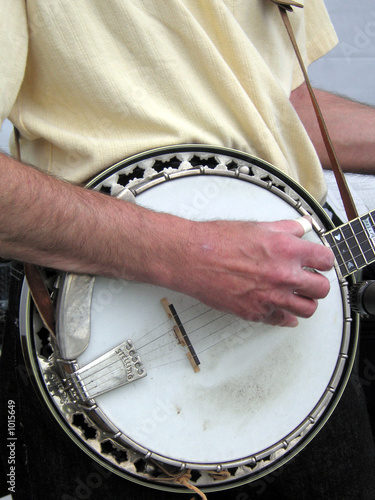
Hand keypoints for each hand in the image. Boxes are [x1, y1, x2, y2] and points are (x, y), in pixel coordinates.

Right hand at [171, 218, 333, 326]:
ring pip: (306, 310)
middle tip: (310, 279)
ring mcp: (270, 297)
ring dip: (305, 302)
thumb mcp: (257, 226)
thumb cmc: (217, 240)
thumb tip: (301, 226)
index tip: (319, 262)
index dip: (324, 260)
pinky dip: (285, 317)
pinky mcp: (255, 312)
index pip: (325, 260)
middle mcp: (282, 276)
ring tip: (298, 295)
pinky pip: (281, 321)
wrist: (191, 257)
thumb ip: (286, 228)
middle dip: (318, 283)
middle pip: (321, 289)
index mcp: (286, 250)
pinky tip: (282, 310)